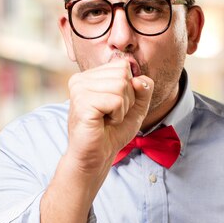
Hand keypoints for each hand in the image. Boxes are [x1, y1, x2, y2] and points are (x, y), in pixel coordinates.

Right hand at [66, 58, 153, 172]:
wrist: (97, 156)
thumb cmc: (113, 132)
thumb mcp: (135, 107)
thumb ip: (143, 89)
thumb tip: (139, 79)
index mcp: (90, 76)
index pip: (122, 66)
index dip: (129, 89)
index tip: (114, 106)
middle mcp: (81, 79)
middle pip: (123, 75)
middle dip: (127, 99)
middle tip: (111, 114)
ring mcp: (79, 89)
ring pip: (121, 86)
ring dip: (122, 108)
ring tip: (108, 119)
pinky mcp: (82, 102)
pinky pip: (116, 101)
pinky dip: (117, 115)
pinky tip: (104, 123)